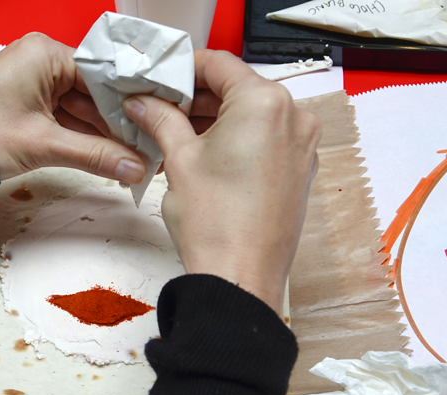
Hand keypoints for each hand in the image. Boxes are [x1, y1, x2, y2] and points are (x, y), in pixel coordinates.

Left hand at [0, 33, 145, 183]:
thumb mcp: (42, 145)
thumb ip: (94, 155)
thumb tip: (134, 167)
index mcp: (44, 54)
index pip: (103, 74)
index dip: (131, 102)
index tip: (156, 123)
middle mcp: (41, 61)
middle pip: (95, 92)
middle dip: (119, 123)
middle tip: (149, 148)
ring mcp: (33, 84)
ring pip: (81, 108)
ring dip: (103, 134)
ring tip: (135, 157)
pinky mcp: (27, 105)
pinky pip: (65, 118)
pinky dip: (82, 138)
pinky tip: (108, 156)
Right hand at [123, 50, 320, 313]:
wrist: (240, 277)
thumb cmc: (216, 224)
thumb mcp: (179, 160)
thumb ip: (162, 120)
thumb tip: (145, 103)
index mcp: (264, 103)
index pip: (218, 64)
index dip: (182, 69)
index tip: (158, 81)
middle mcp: (293, 117)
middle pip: (237, 88)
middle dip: (196, 97)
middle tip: (158, 108)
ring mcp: (301, 145)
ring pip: (251, 115)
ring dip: (214, 120)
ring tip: (174, 135)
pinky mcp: (299, 170)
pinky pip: (264, 139)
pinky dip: (235, 140)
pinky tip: (203, 156)